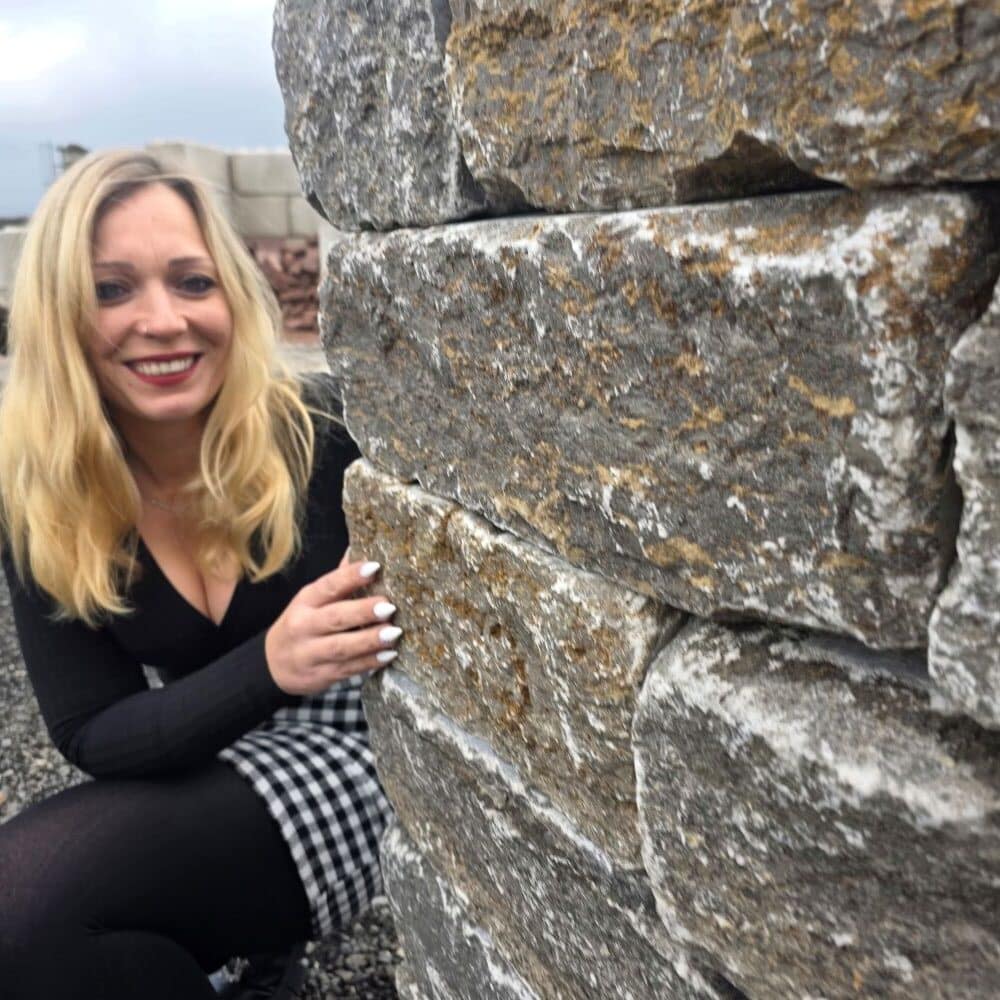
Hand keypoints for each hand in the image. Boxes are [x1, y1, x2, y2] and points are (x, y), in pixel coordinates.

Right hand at [264, 559, 399, 695]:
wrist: (273, 664)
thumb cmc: (303, 623)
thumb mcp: (312, 600)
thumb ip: (338, 580)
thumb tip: (359, 550)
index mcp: (305, 601)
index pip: (327, 586)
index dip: (350, 576)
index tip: (375, 567)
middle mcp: (305, 626)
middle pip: (335, 618)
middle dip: (363, 612)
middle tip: (388, 606)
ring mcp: (311, 653)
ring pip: (342, 647)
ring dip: (369, 640)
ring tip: (394, 633)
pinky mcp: (321, 675)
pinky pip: (348, 669)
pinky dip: (369, 663)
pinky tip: (388, 655)